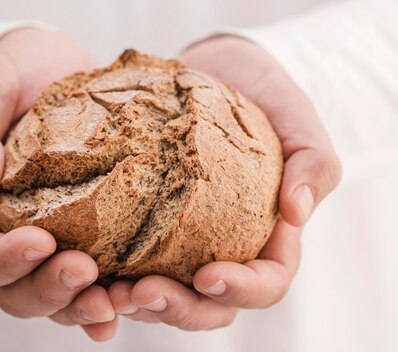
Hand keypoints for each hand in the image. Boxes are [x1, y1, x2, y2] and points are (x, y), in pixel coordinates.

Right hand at [0, 29, 116, 340]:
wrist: (63, 70)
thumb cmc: (21, 75)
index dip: (3, 261)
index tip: (40, 241)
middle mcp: (14, 237)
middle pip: (18, 293)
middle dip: (50, 290)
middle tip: (85, 271)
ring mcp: (57, 243)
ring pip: (60, 299)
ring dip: (85, 307)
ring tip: (119, 298)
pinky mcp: (97, 238)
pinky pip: (100, 282)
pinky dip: (114, 299)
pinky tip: (135, 300)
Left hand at [108, 36, 340, 329]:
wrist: (213, 68)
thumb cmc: (262, 94)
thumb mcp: (296, 117)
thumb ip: (313, 163)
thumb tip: (297, 213)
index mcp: (268, 238)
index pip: (265, 283)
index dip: (240, 290)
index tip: (207, 276)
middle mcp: (223, 250)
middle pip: (209, 306)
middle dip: (177, 308)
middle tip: (140, 293)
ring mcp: (181, 243)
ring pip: (165, 295)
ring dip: (136, 303)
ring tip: (106, 292)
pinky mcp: (144, 226)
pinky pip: (127, 263)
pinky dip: (107, 277)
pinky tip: (84, 268)